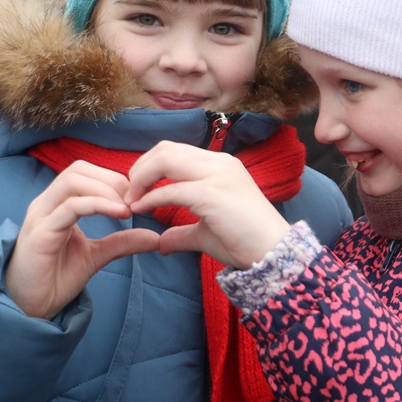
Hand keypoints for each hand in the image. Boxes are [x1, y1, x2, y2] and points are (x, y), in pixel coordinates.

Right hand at [6, 160, 160, 319]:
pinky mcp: (40, 233)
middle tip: (135, 201)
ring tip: (127, 209)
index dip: (113, 178)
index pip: (84, 172)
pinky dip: (97, 205)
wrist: (30, 308)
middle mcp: (46, 204)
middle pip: (78, 169)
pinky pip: (69, 207)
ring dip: (106, 190)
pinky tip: (118, 214)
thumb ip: (122, 242)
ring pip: (72, 181)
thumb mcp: (96, 255)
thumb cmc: (56, 278)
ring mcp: (41, 217)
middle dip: (112, 180)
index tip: (137, 198)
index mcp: (57, 204)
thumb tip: (155, 237)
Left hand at [124, 141, 291, 268]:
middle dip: (140, 168)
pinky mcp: (212, 194)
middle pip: (166, 149)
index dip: (149, 166)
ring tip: (131, 199)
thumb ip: (182, 233)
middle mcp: (219, 163)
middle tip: (128, 192)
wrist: (273, 253)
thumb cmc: (244, 242)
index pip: (175, 151)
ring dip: (141, 178)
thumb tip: (161, 243)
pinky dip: (150, 198)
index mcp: (220, 165)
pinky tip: (140, 210)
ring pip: (165, 159)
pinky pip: (170, 189)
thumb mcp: (207, 233)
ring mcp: (217, 175)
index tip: (136, 190)